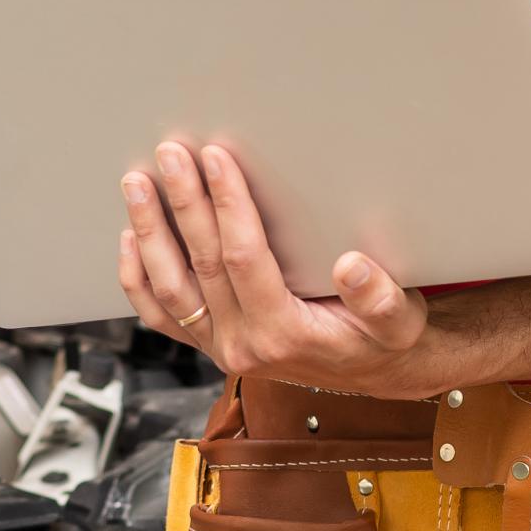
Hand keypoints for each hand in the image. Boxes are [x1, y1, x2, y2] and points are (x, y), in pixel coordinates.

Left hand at [116, 141, 444, 398]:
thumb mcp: (401, 321)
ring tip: (137, 183)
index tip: (216, 159)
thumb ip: (380, 299)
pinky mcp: (207, 343)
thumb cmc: (386, 339)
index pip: (243, 258)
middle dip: (182, 203)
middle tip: (170, 155)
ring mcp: (218, 345)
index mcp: (283, 333)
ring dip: (149, 231)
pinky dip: (138, 276)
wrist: (376, 375)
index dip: (227, 205)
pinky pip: (159, 314)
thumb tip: (352, 267)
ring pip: (168, 287)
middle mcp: (241, 345)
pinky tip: (129, 235)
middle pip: (200, 263)